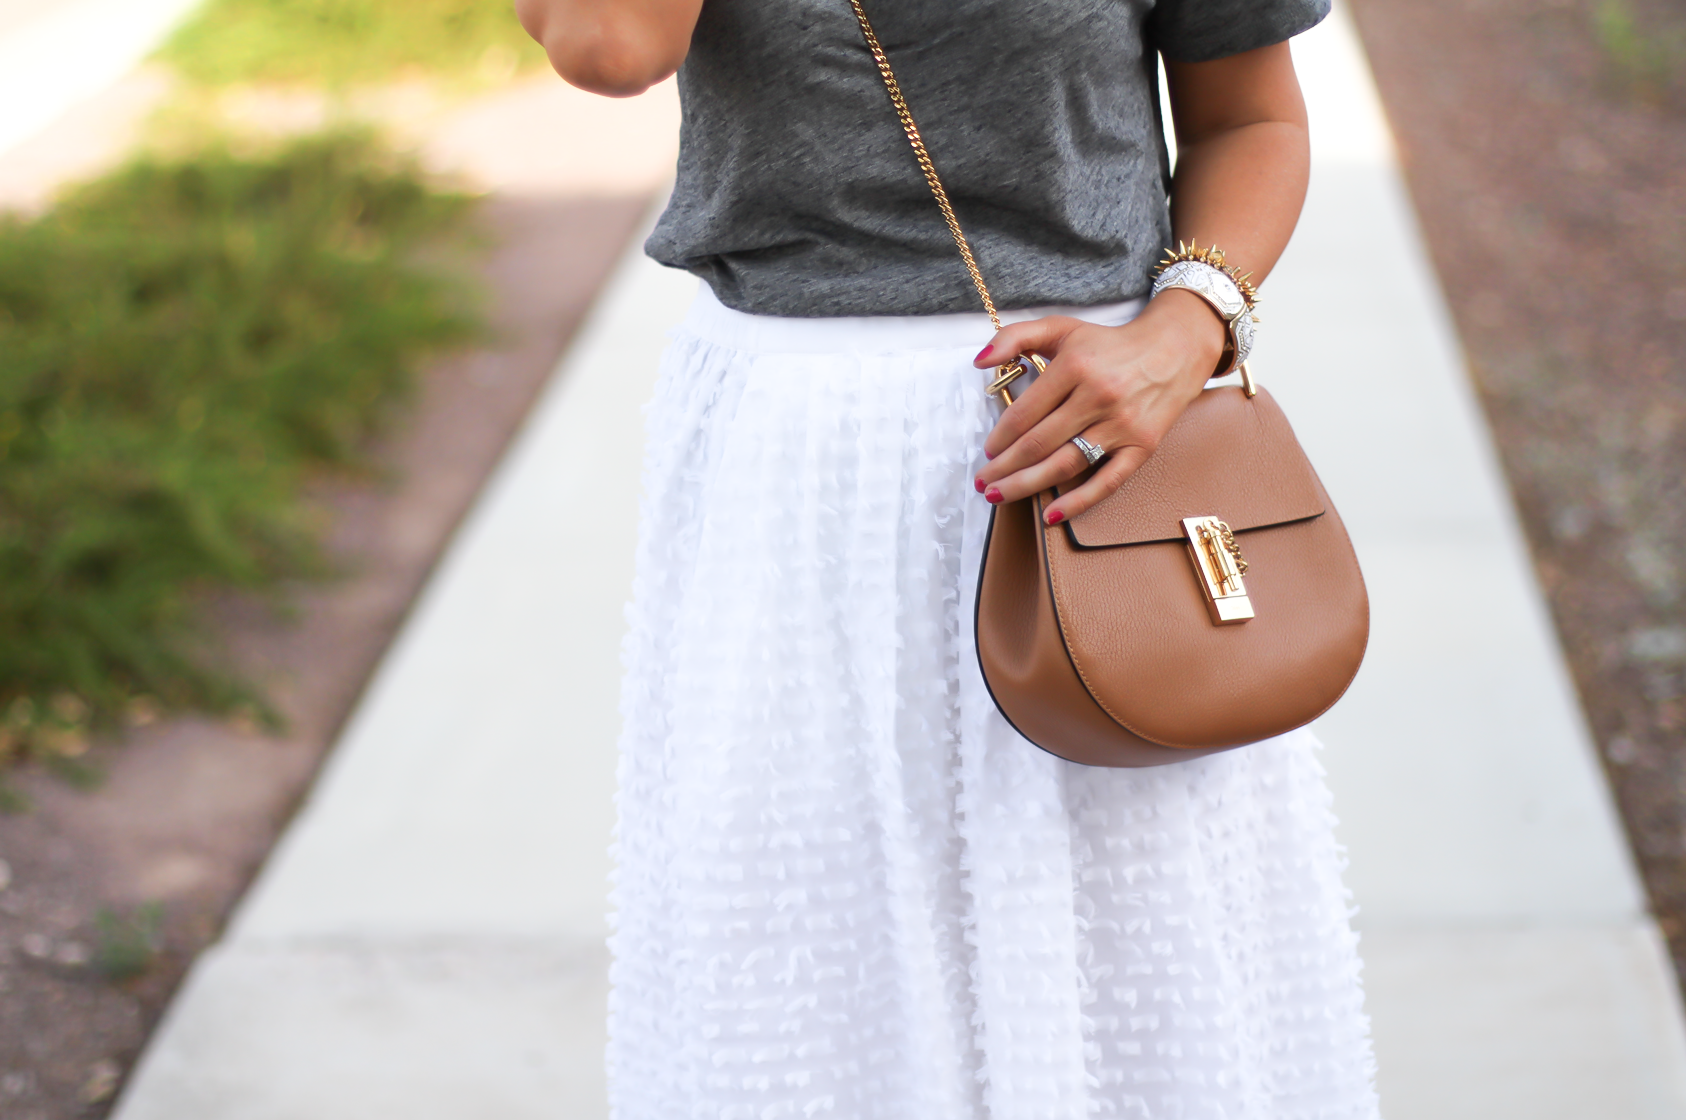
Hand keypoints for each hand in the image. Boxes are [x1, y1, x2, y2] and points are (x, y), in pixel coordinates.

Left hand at [970, 290, 1227, 523]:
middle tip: (983, 482)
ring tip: (1000, 495)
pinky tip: (1051, 514)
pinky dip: (1078, 502)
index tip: (988, 450)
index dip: (1000, 437)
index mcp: (1074, 366)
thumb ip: (1015, 337)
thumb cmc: (1110, 343)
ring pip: (1065, 464)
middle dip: (1003, 468)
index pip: (1025, 413)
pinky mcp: (1142, 446)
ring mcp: (1121, 424)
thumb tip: (979, 362)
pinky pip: (1107, 481)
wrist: (1174, 348)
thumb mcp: (1061, 328)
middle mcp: (1098, 395)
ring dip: (1027, 485)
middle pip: (1038, 444)